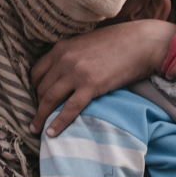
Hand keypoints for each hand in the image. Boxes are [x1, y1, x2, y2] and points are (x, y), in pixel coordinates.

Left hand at [30, 20, 175, 137]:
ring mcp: (76, 72)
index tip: (37, 99)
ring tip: (35, 129)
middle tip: (37, 118)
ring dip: (40, 116)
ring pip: (49, 99)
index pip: (36, 72)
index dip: (34, 88)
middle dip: (37, 105)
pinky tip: (51, 133)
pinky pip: (69, 109)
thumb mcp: (86, 44)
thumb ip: (71, 56)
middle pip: (41, 88)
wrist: (141, 43)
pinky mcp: (91, 85)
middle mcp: (64, 59)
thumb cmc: (118, 43)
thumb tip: (63, 74)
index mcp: (61, 48)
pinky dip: (57, 123)